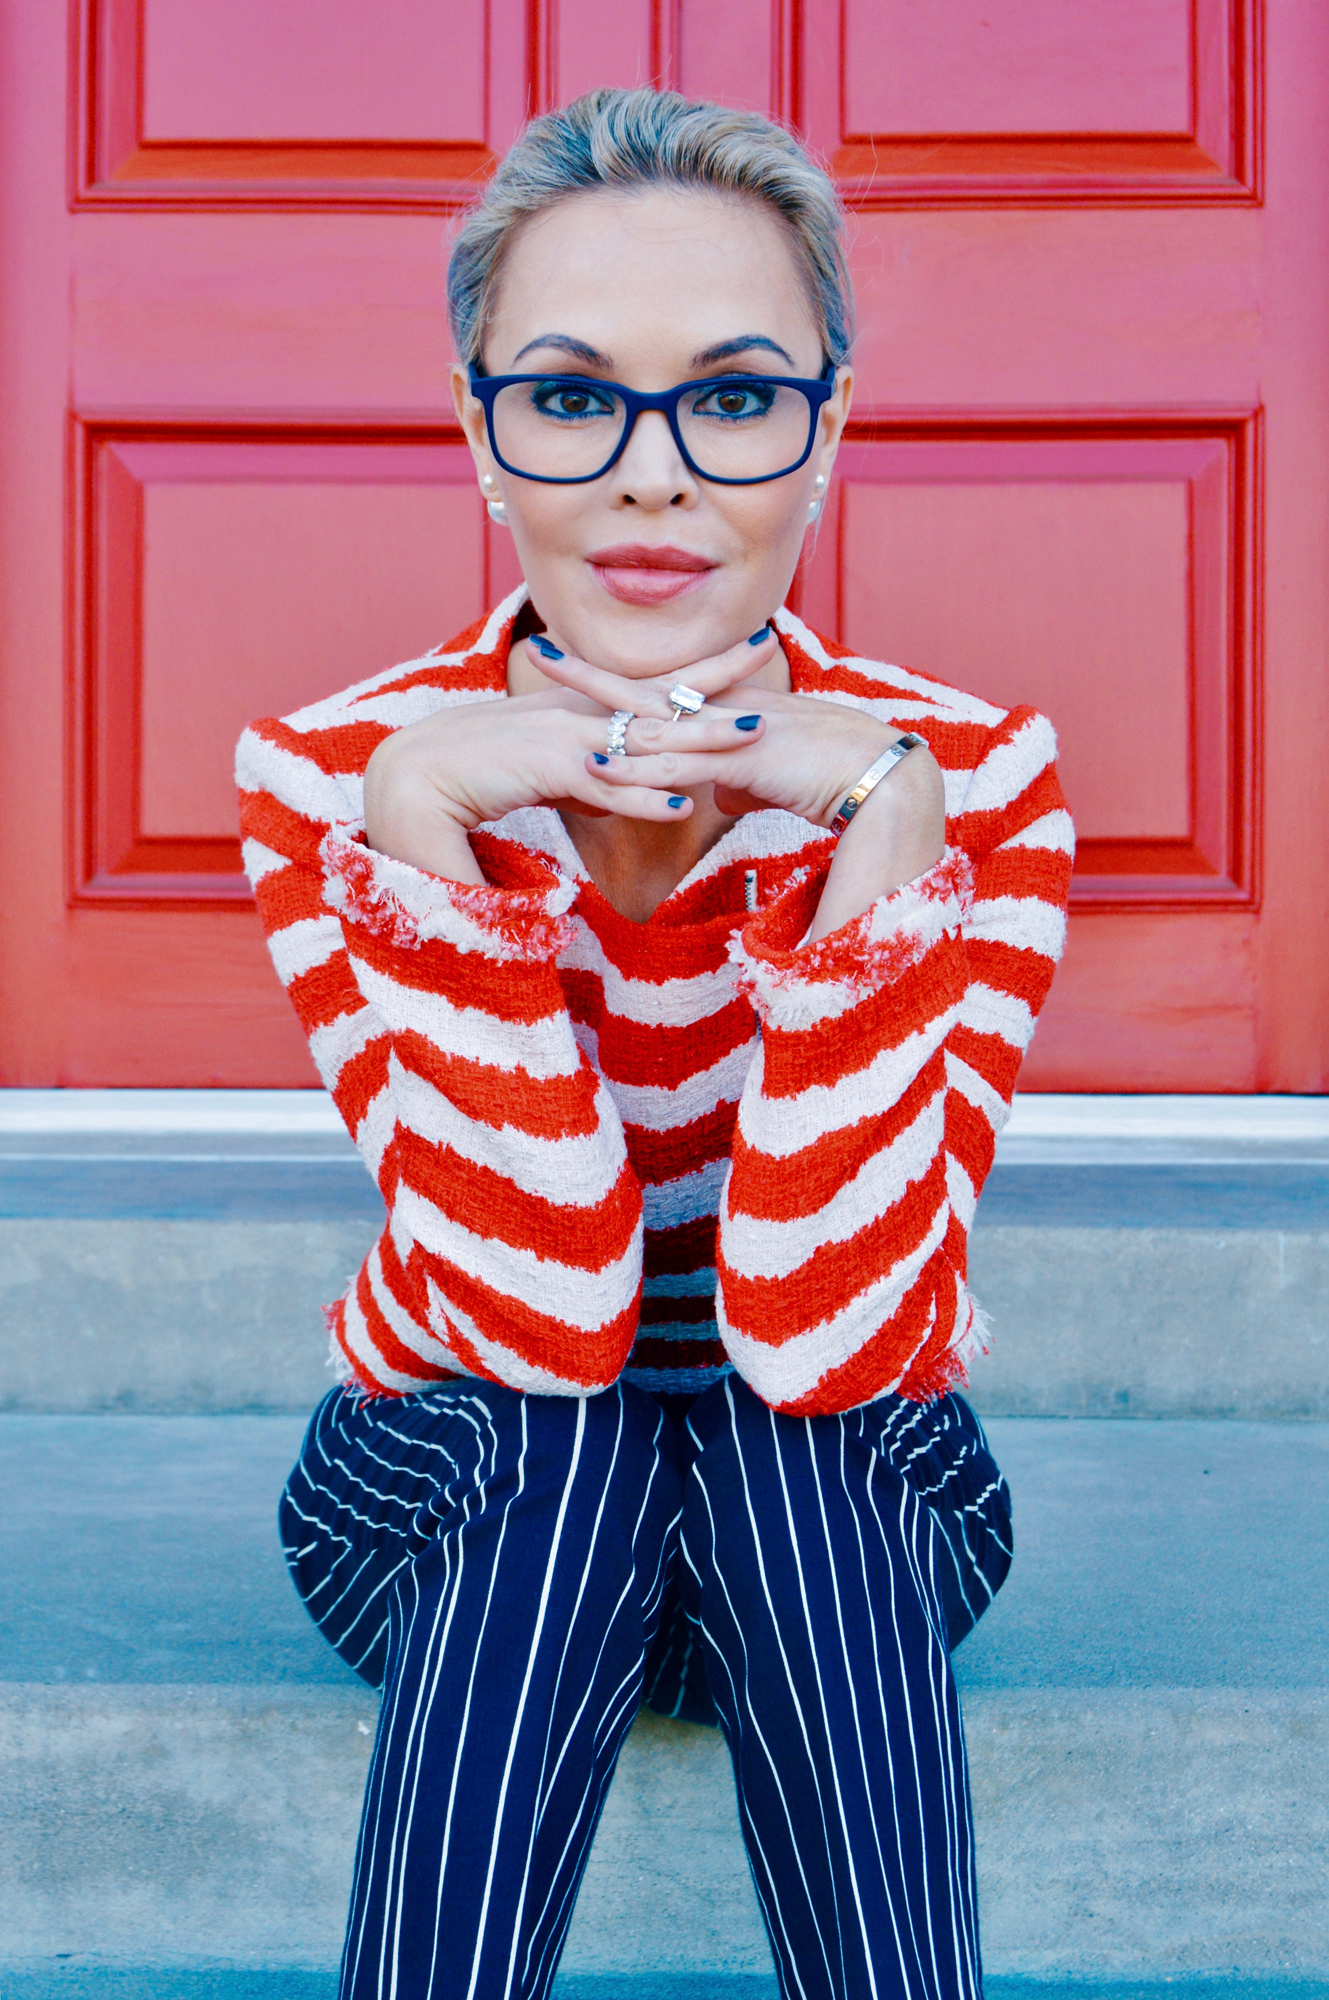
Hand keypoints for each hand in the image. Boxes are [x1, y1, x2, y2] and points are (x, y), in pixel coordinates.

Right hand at [362, 628, 778, 879]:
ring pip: (644, 738)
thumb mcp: (536, 781)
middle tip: (767, 645)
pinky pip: (603, 785)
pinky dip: (641, 797)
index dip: (696, 672)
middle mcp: (572, 716)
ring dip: (699, 736)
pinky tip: (680, 805)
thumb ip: (578, 783)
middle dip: (714, 676)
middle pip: (656, 695)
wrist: (409, 784)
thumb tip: (609, 795)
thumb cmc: (467, 783)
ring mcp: (560, 740)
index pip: (647, 688)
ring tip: (752, 731)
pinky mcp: (543, 771)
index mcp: (572, 715)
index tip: (744, 651)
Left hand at [541, 643, 946, 936]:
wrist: (882, 777)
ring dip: (599, 720)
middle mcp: (726, 711)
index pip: (663, 690)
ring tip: (548, 714)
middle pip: (645, 689)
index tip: (577, 665)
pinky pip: (678, 766)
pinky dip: (636, 770)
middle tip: (540, 649)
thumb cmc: (835, 778)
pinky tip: (598, 772)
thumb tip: (719, 797)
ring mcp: (732, 733)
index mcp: (731, 711)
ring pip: (653, 724)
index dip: (619, 680)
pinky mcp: (743, 760)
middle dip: (590, 674)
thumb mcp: (775, 782)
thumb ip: (741, 784)